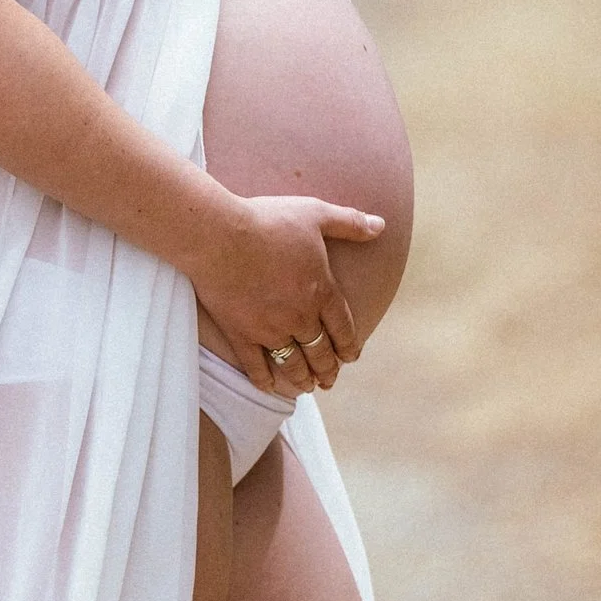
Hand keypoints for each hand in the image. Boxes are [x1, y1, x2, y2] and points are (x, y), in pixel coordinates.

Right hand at [192, 193, 380, 382]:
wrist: (220, 236)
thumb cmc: (268, 221)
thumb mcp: (315, 213)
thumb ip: (349, 223)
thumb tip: (381, 226)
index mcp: (321, 291)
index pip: (343, 328)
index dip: (350, 346)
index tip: (351, 357)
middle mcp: (300, 317)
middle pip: (320, 351)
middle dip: (328, 369)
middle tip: (330, 380)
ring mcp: (269, 329)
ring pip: (292, 363)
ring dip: (302, 379)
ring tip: (307, 387)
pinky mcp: (240, 334)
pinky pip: (255, 365)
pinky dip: (263, 379)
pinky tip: (269, 387)